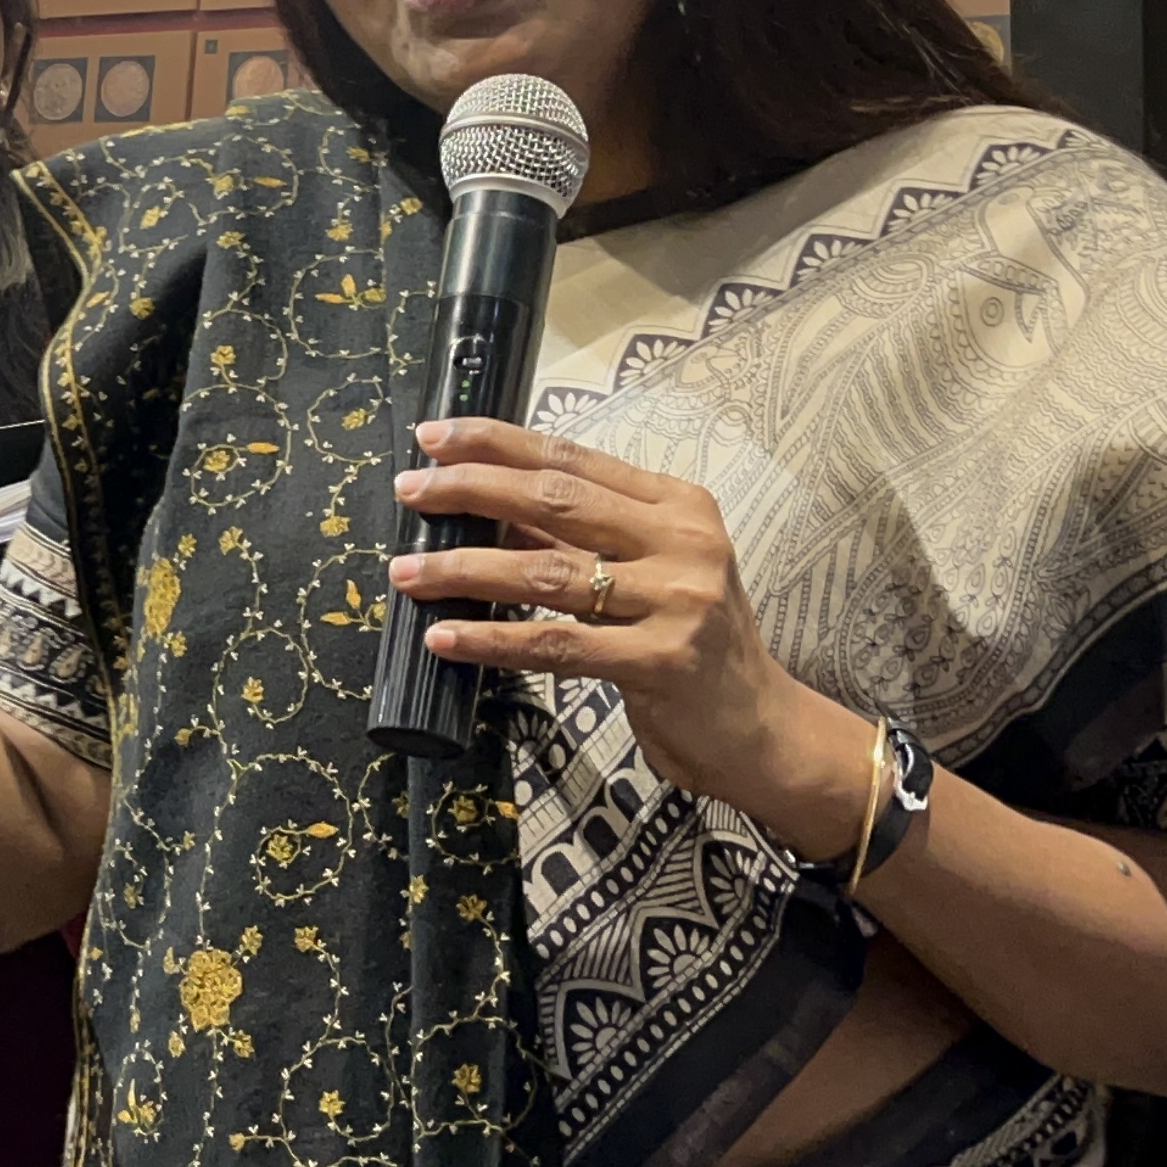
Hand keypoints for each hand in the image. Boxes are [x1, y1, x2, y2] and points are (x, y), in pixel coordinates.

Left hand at [390, 419, 856, 841]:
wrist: (761, 729)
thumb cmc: (692, 644)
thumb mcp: (643, 574)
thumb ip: (572, 538)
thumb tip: (481, 506)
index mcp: (678, 505)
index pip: (572, 459)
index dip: (497, 444)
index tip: (435, 437)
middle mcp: (683, 541)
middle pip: (555, 501)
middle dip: (470, 490)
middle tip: (409, 490)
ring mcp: (678, 600)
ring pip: (546, 572)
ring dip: (463, 568)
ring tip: (405, 571)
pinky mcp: (663, 661)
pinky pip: (556, 644)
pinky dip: (492, 638)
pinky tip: (445, 635)